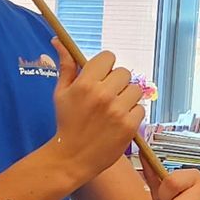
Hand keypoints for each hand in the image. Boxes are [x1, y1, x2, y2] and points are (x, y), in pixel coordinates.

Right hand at [52, 46, 145, 186]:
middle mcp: (103, 94)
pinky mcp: (129, 125)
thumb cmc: (66, 123)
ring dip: (127, 97)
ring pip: (135, 89)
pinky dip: (132, 114)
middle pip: (124, 72)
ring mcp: (118, 110)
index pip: (108, 57)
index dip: (106, 66)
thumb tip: (59, 42)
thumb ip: (66, 66)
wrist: (72, 158)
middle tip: (107, 96)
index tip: (101, 76)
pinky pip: (140, 109)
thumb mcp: (61, 93)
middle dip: (116, 82)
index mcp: (85, 83)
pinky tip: (119, 121)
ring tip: (114, 109)